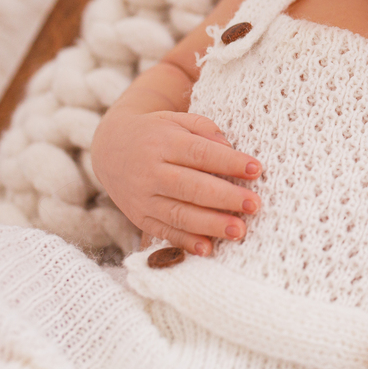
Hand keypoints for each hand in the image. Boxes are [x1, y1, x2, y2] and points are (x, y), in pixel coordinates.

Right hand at [90, 109, 261, 255]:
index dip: (229, 162)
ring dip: (211, 225)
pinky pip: (164, 232)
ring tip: (240, 230)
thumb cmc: (157, 133)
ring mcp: (143, 197)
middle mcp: (150, 171)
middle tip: (254, 205)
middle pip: (191, 186)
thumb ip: (205, 129)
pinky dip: (186, 242)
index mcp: (163, 142)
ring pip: (179, 214)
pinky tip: (208, 248)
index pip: (200, 153)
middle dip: (225, 197)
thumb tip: (230, 149)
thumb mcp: (178, 120)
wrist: (111, 147)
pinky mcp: (139, 217)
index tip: (256, 169)